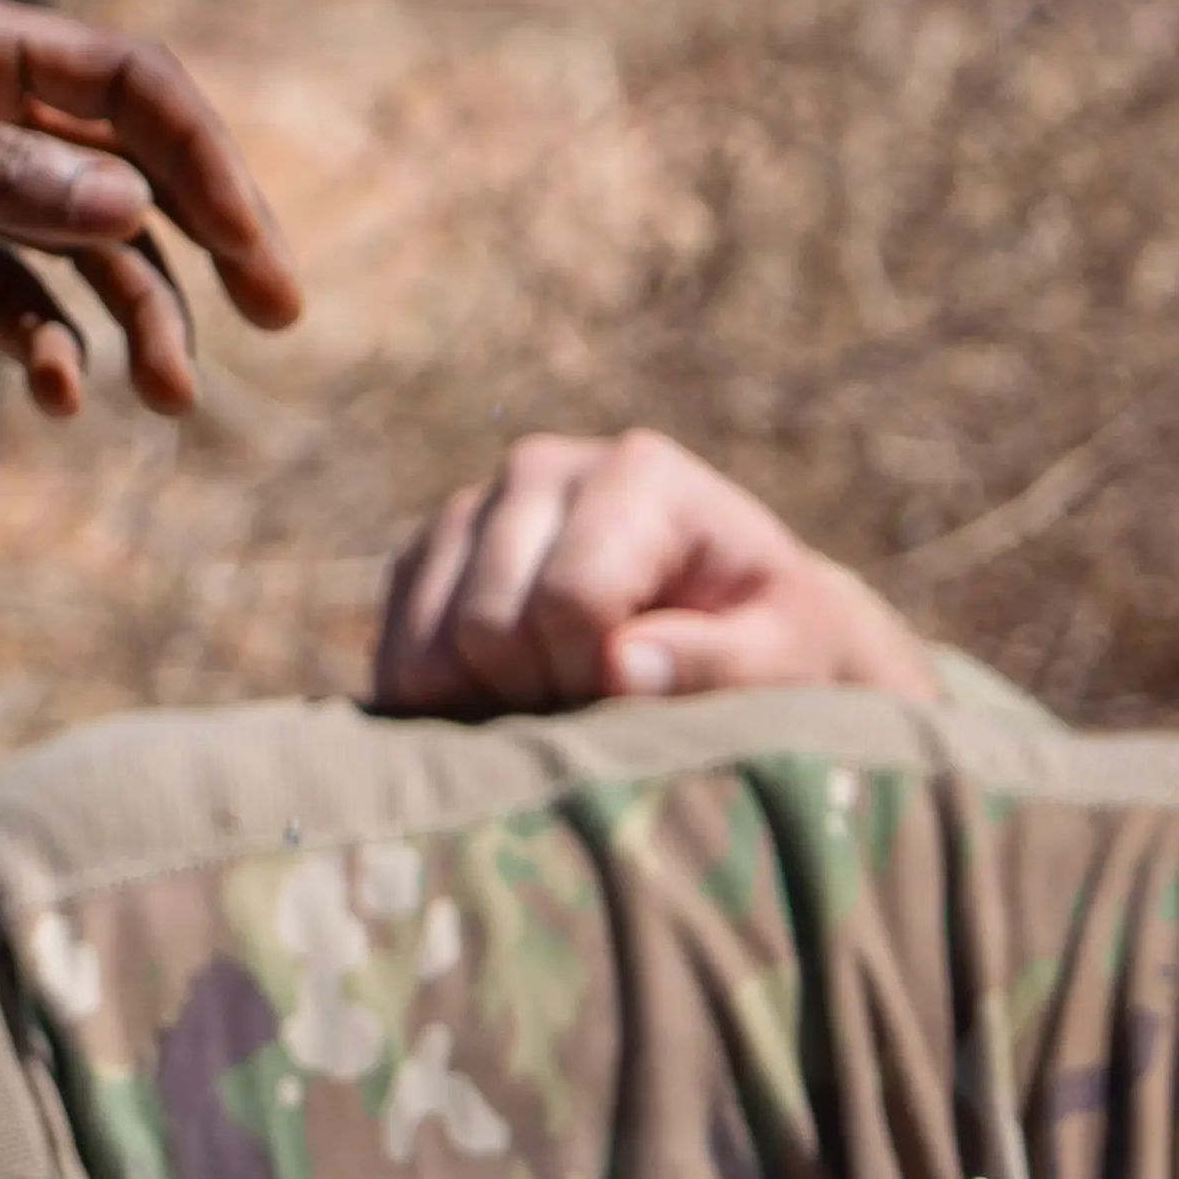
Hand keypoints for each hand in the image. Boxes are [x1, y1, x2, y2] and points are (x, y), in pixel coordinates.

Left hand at [0, 0, 305, 413]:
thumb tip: (133, 205)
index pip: (130, 86)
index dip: (203, 155)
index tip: (250, 242)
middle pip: (132, 170)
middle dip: (208, 241)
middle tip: (275, 313)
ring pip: (88, 254)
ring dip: (139, 318)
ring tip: (169, 398)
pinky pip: (18, 310)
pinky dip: (51, 352)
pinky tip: (57, 397)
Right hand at [369, 433, 933, 714]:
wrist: (738, 625)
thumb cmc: (775, 643)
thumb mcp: (783, 657)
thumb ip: (719, 662)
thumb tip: (620, 665)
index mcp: (639, 472)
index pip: (568, 600)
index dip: (597, 682)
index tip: (642, 705)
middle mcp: (544, 467)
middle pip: (486, 626)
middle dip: (541, 695)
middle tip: (600, 711)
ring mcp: (475, 508)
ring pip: (428, 646)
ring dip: (489, 706)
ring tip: (561, 705)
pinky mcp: (428, 559)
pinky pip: (396, 655)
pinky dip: (441, 706)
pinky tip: (507, 707)